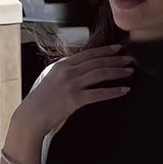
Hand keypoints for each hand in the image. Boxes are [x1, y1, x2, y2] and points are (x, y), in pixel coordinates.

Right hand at [12, 44, 133, 143]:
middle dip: (116, 59)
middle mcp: (68, 71)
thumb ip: (66, 70)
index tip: (118, 48)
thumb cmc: (42, 99)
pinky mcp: (75, 99)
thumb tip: (82, 67)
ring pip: (100, 73)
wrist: (32, 115)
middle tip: (130, 59)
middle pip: (97, 61)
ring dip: (117, 71)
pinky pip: (99, 93)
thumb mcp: (52, 78)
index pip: (88, 54)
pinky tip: (124, 90)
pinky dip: (113, 91)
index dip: (105, 50)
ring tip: (129, 72)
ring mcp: (71, 84)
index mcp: (63, 65)